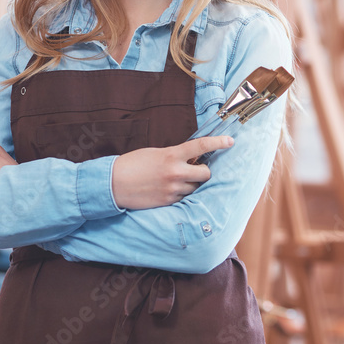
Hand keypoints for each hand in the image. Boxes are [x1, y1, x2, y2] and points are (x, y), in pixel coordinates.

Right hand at [111, 135, 233, 209]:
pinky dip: (181, 194)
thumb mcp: (155, 153)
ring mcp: (172, 189)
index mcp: (171, 155)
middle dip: (203, 171)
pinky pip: (184, 198)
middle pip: (206, 173)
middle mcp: (175, 172)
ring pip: (195, 188)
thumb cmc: (133, 164)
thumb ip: (174, 155)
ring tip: (176, 180)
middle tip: (196, 169)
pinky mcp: (168, 202)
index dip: (218, 142)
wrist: (113, 183)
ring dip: (191, 184)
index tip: (230, 141)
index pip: (201, 146)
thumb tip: (191, 158)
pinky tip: (169, 190)